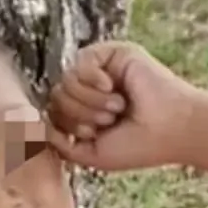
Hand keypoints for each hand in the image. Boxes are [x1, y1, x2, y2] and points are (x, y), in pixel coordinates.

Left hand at [46, 41, 195, 171]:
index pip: (53, 113)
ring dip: (90, 102)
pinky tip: (114, 89)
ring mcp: (102, 70)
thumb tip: (36, 126)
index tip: (93, 135)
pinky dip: (93, 81)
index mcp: (86, 113)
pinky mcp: (113, 53)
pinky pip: (81, 61)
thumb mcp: (90, 154)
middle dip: (79, 115)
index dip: (66, 126)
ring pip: (66, 81)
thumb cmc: (138, 146)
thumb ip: (61, 144)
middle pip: (56, 96)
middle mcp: (91, 90)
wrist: (171, 130)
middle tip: (109, 121)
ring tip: (116, 108)